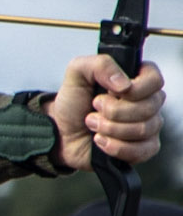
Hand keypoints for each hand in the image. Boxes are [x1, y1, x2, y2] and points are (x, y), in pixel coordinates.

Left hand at [45, 54, 163, 169]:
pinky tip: (101, 141)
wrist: (60, 131)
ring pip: (143, 129)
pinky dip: (115, 147)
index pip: (155, 80)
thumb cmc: (73, 101)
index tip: (109, 92)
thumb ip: (100, 64)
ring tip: (93, 124)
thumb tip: (124, 84)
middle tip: (94, 108)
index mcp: (138, 79)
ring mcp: (148, 126)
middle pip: (149, 107)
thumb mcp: (77, 73)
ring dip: (110, 128)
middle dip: (113, 111)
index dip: (134, 89)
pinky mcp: (142, 148)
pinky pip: (142, 151)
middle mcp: (148, 102)